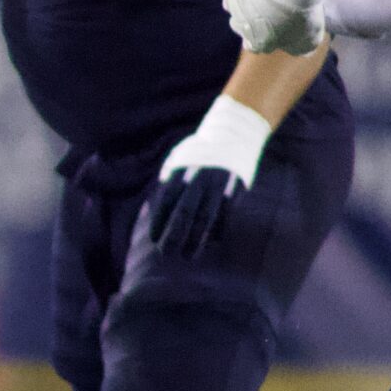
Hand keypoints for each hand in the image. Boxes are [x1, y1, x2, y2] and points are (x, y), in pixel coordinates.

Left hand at [147, 95, 271, 257]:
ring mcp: (218, 185)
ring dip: (196, 240)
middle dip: (174, 235)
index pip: (166, 201)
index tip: (154, 239)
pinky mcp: (235, 190)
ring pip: (206, 218)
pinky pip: (225, 216)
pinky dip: (217, 231)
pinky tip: (210, 243)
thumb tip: (156, 209)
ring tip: (188, 256)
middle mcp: (198, 179)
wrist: (234, 134)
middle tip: (166, 254)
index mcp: (181, 171)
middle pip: (184, 212)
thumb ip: (168, 182)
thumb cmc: (200, 152)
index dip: (160, 222)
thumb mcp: (179, 159)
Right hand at [222, 0, 330, 55]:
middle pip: (240, 25)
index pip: (253, 46)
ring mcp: (234, 2)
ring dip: (243, 0)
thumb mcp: (309, 40)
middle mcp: (239, 25)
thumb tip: (298, 50)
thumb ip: (299, 47)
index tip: (277, 29)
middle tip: (273, 8)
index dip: (264, 38)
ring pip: (231, 3)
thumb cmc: (300, 15)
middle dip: (252, 18)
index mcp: (256, 43)